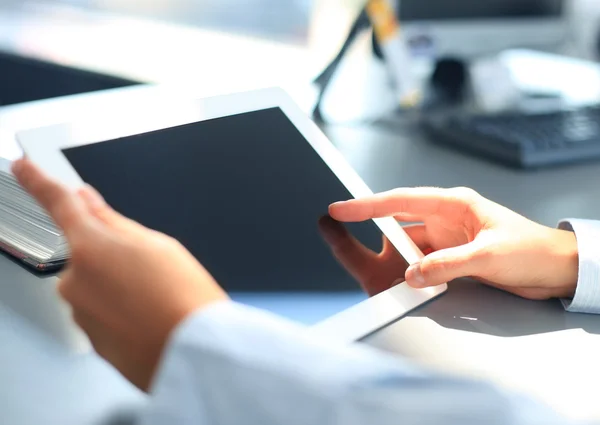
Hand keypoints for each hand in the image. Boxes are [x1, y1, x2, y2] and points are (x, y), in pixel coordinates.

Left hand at [13, 159, 227, 390]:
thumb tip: (88, 203)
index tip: (22, 167)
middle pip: (88, 254)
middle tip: (153, 269)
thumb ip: (115, 223)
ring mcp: (81, 315)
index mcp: (91, 247)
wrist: (194, 355)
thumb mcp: (159, 245)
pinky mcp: (93, 341)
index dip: (37, 180)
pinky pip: (104, 314)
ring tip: (159, 298)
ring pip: (97, 286)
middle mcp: (75, 281)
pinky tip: (152, 317)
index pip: (57, 203)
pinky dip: (124, 312)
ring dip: (121, 287)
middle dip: (113, 256)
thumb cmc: (184, 299)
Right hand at [329, 187, 578, 299]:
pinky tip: (408, 283)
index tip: (341, 208)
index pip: (401, 201)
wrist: (557, 269)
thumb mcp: (488, 256)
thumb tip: (414, 274)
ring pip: (408, 248)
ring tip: (383, 272)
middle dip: (373, 233)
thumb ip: (447, 264)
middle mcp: (447, 219)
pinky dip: (412, 274)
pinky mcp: (452, 259)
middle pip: (398, 224)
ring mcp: (448, 240)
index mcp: (454, 204)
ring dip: (397, 261)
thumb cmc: (533, 250)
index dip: (367, 205)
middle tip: (340, 237)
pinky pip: (422, 264)